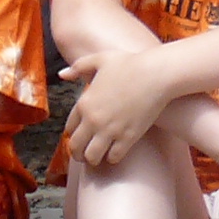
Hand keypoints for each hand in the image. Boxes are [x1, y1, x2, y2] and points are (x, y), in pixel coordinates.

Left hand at [60, 41, 181, 168]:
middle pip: (76, 146)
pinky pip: (113, 157)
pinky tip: (115, 153)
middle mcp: (93, 120)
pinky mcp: (127, 137)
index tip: (78, 137)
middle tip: (83, 155)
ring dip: (93, 159)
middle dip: (77, 153)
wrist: (156, 74)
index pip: (69, 128)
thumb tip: (62, 74)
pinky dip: (112, 158)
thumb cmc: (130, 64)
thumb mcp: (100, 59)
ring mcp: (110, 130)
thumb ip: (78, 67)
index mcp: (84, 103)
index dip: (72, 135)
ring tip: (98, 157)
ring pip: (92, 157)